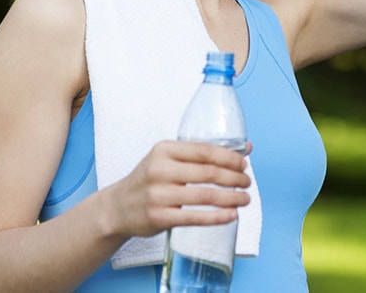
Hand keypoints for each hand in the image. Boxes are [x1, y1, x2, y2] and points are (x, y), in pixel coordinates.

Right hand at [101, 140, 252, 238]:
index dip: (229, 158)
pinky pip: (195, 217)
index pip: (205, 151)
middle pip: (208, 173)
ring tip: (244, 199)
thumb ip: (200, 154)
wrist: (118, 207)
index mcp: (164, 150)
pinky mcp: (159, 217)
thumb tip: (245, 149)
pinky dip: (218, 217)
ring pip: (205, 196)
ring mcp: (158, 195)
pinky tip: (231, 215)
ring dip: (231, 198)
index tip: (243, 164)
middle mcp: (160, 170)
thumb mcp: (166, 159)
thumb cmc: (149, 180)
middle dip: (234, 178)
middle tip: (247, 182)